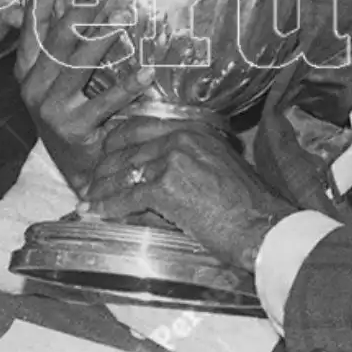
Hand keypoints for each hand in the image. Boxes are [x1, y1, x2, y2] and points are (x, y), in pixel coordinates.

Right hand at [16, 0, 154, 192]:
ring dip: (103, 38)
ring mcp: (50, 109)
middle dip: (79, 10)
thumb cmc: (74, 115)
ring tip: (125, 15)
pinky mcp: (73, 130)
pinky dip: (127, 85)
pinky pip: (104, 102)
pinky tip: (147, 70)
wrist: (79, 171)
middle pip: (56, 40)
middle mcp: (33, 87)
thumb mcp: (61, 77)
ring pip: (77, 66)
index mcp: (27, 70)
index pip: (33, 23)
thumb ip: (64, 39)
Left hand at [81, 119, 296, 272]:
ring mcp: (172, 159)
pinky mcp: (166, 187)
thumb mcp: (219, 167)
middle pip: (126, 148)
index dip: (116, 141)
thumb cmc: (248, 205)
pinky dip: (107, 207)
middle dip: (103, 167)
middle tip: (89, 183)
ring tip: (87, 200)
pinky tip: (95, 213)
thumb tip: (155, 175)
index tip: (104, 155)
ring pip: (123, 172)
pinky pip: (126, 197)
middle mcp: (181, 137)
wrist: (264, 226)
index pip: (141, 126)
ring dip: (100, 189)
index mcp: (194, 128)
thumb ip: (189, 161)